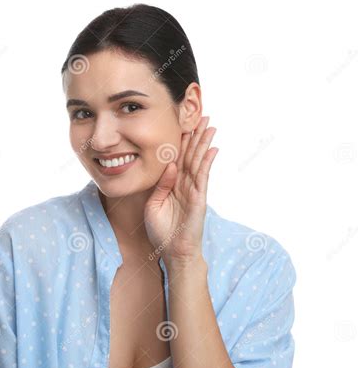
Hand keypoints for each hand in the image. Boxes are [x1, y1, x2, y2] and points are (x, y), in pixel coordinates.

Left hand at [144, 116, 217, 262]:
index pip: (177, 158)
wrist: (172, 252)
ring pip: (198, 161)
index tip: (183, 124)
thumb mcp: (154, 204)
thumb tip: (170, 165)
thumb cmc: (162, 231)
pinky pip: (203, 176)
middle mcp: (185, 184)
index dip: (180, 141)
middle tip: (201, 116)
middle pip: (190, 154)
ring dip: (204, 143)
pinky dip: (207, 162)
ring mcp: (194, 190)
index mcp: (173, 185)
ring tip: (210, 125)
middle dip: (195, 135)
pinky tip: (213, 148)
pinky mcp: (199, 198)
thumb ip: (161, 184)